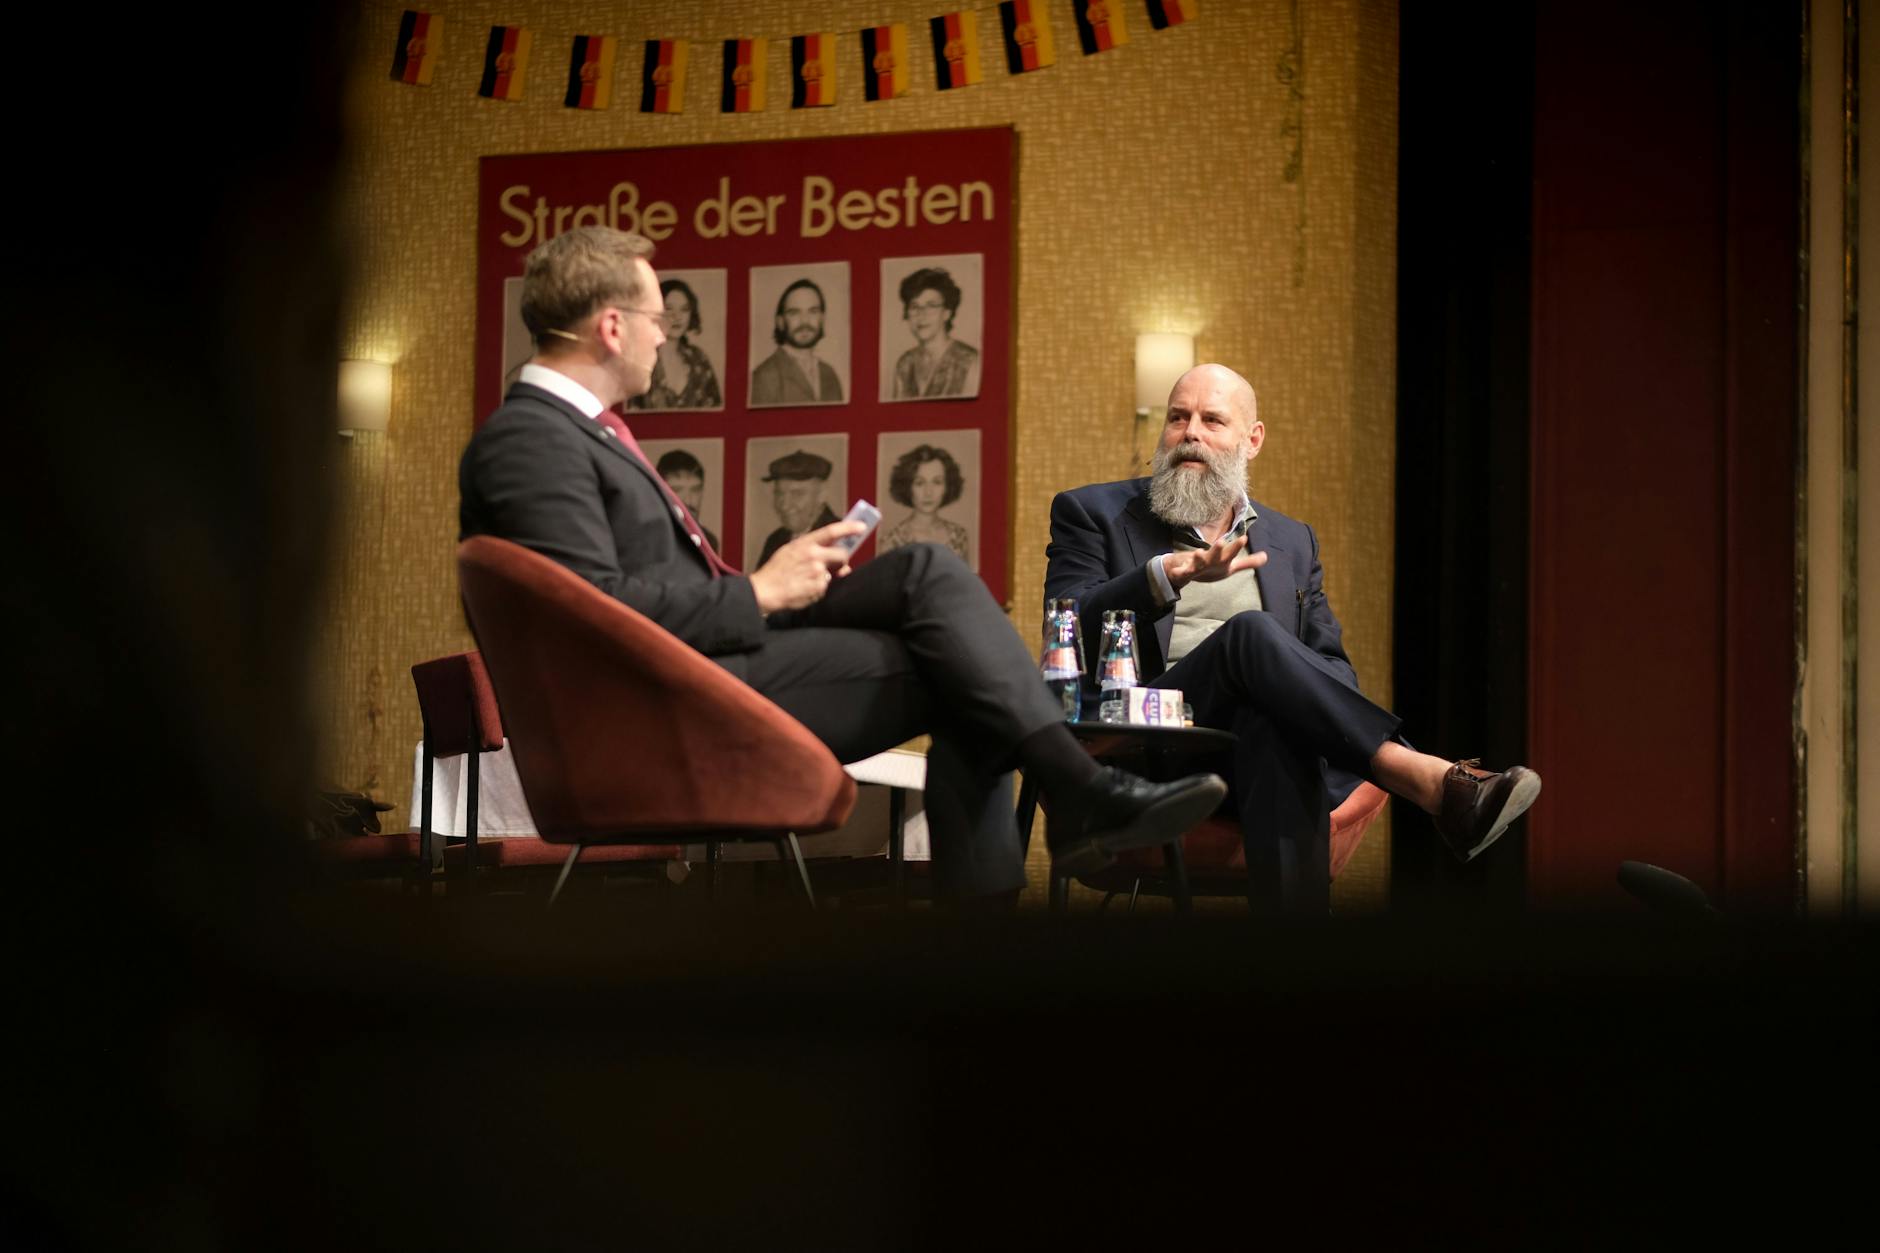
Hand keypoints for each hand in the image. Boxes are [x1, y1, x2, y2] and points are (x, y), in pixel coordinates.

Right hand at [749, 520, 866, 613]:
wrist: (765, 591)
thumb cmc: (775, 571)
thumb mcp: (789, 551)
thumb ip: (810, 549)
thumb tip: (830, 552)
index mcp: (805, 543)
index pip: (832, 531)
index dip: (849, 528)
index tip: (862, 527)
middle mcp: (813, 555)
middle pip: (842, 555)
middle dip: (842, 561)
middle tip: (835, 567)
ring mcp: (817, 572)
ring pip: (834, 574)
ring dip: (826, 578)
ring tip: (806, 580)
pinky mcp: (819, 588)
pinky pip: (826, 588)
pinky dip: (819, 590)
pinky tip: (805, 589)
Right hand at [1162, 534, 1267, 590]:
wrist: (1185, 569)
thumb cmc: (1211, 567)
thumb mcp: (1231, 566)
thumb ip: (1248, 562)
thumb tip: (1266, 557)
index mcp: (1220, 560)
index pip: (1230, 553)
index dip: (1236, 547)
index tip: (1244, 538)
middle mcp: (1209, 560)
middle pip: (1214, 555)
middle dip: (1217, 549)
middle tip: (1221, 542)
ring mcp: (1195, 566)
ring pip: (1197, 562)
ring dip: (1197, 558)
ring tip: (1198, 552)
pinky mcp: (1183, 573)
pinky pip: (1181, 574)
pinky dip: (1179, 573)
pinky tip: (1178, 572)